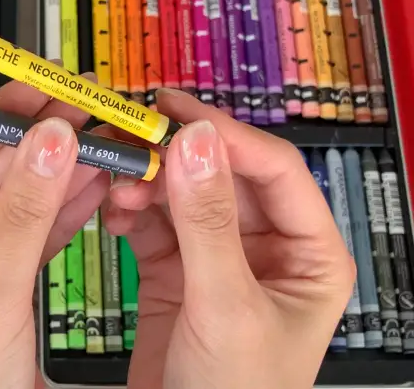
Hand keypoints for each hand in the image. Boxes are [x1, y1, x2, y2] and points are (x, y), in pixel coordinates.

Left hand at [0, 77, 111, 388]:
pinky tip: (93, 184)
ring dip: (56, 176)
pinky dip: (61, 212)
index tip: (44, 91)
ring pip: (11, 204)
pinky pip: (26, 234)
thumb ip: (23, 214)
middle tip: (83, 111)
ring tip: (100, 141)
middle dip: (37, 147)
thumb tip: (50, 140)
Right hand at [105, 89, 355, 387]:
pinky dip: (130, 211)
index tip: (176, 116)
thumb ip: (209, 223)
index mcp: (309, 251)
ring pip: (182, 195)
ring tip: (117, 183)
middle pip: (221, 175)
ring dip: (148, 183)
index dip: (226, 136)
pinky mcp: (175, 271)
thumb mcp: (227, 306)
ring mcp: (216, 257)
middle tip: (133, 135)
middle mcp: (265, 246)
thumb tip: (196, 142)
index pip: (273, 169)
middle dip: (176, 157)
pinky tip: (113, 210)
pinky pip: (153, 223)